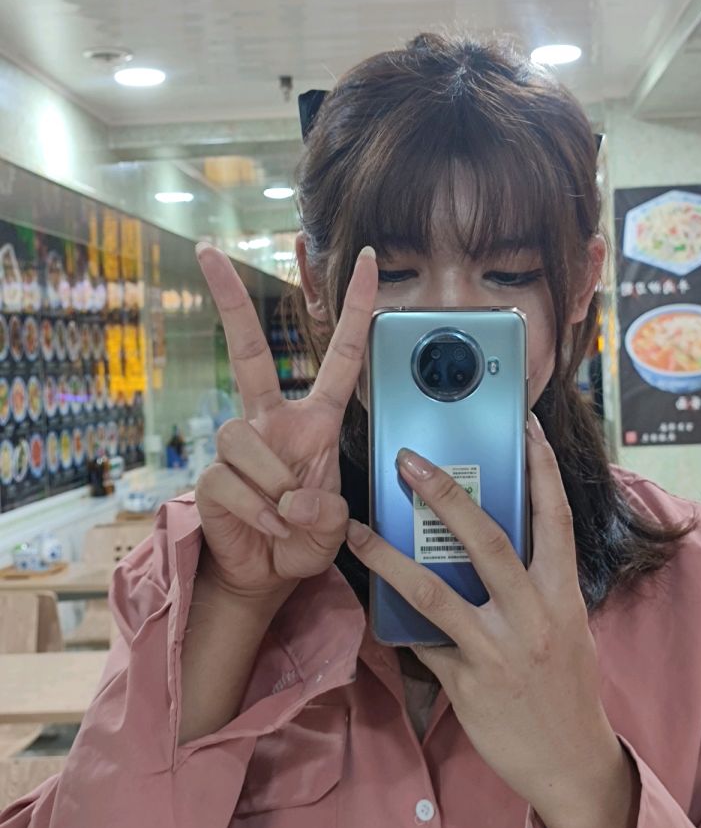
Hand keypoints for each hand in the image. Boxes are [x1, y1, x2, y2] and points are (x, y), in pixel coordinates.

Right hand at [193, 243, 377, 611]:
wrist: (266, 576)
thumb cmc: (305, 539)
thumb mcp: (337, 527)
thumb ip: (326, 512)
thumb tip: (290, 497)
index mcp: (316, 421)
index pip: (339, 356)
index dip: (354, 309)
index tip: (365, 260)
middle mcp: (273, 423)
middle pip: (247, 353)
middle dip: (230, 301)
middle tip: (208, 251)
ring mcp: (239, 446)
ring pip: (241, 439)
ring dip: (272, 485)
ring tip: (284, 516)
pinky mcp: (212, 476)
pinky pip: (230, 481)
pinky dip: (257, 512)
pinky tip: (267, 526)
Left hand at [344, 412, 621, 820]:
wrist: (572, 763)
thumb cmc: (568, 689)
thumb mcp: (567, 628)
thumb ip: (537, 587)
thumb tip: (502, 546)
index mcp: (562, 594)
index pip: (555, 517)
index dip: (542, 468)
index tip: (525, 426)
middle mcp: (533, 614)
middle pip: (485, 539)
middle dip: (444, 494)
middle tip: (406, 461)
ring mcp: (498, 649)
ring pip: (435, 590)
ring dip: (389, 556)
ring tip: (355, 529)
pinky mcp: (468, 683)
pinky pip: (423, 642)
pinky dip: (397, 622)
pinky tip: (371, 603)